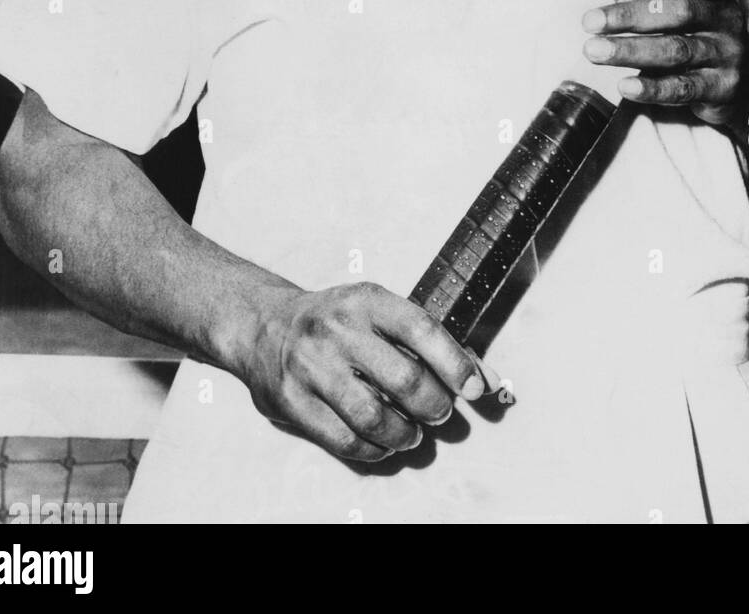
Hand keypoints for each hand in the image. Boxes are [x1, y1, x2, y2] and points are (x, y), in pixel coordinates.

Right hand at [238, 281, 487, 463]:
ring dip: (405, 433)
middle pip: (403, 379)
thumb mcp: (380, 313)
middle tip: (440, 412)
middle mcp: (337, 329)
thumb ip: (431, 343)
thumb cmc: (338, 321)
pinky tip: (384, 442)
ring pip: (373, 416)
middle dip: (433, 404)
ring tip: (413, 432)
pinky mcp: (292, 401)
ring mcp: (311, 366)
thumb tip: (483, 380)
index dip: (455, 362)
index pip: (421, 329)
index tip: (474, 388)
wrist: (265, 325)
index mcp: (366, 300)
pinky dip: (374, 449)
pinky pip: (344, 439)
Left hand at [581, 0, 748, 134]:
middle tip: (590, 21)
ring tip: (593, 51)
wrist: (744, 87)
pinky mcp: (721, 90)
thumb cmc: (697, 36)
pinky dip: (652, 87)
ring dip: (631, 50)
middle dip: (632, 16)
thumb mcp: (672, 8)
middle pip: (681, 12)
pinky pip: (684, 88)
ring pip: (677, 51)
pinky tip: (625, 85)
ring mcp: (727, 57)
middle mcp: (727, 21)